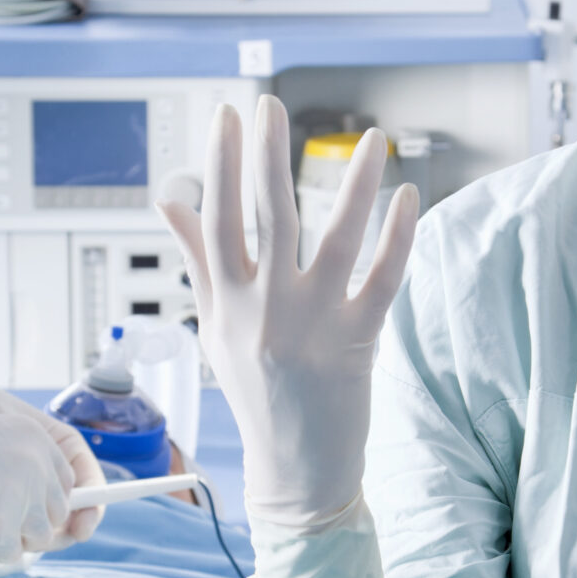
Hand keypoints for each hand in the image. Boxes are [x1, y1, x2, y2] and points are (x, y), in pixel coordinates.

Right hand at [0, 363, 106, 540]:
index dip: (51, 503)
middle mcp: (38, 463)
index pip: (66, 481)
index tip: (36, 516)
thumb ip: (20, 470)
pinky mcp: (2, 524)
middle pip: (57, 514)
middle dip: (31, 525)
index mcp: (37, 438)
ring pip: (38, 537)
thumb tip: (44, 521)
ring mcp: (23, 493)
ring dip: (10, 538)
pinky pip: (11, 554)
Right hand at [157, 96, 417, 528]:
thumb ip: (197, 260)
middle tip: (271, 104)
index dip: (220, 164)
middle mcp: (264, 311)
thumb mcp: (216, 328)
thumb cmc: (255, 393)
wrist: (295, 472)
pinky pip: (382, 279)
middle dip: (268, 154)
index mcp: (226, 304)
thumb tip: (169, 201)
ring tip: (372, 139)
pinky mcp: (356, 343)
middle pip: (267, 217)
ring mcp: (311, 326)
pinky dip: (397, 237)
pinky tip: (407, 197)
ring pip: (335, 239)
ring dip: (355, 184)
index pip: (216, 220)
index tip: (225, 115)